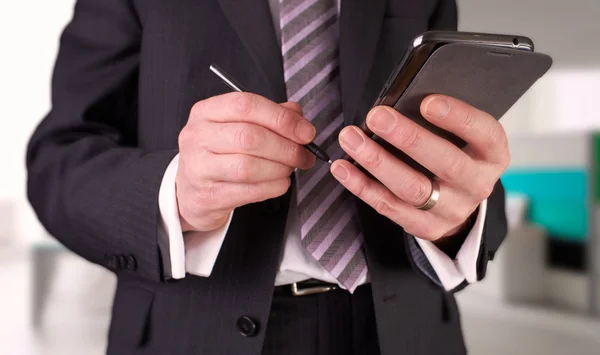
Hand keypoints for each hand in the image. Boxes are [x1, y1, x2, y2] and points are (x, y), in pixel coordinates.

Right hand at [176, 93, 316, 231]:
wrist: (190, 191)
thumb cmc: (219, 154)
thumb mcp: (238, 126)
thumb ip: (270, 117)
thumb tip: (299, 119)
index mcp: (206, 112)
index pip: (246, 105)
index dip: (281, 118)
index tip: (305, 132)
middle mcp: (197, 136)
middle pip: (249, 137)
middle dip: (286, 147)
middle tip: (304, 155)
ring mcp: (198, 168)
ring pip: (248, 166)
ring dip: (280, 168)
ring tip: (290, 169)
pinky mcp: (207, 196)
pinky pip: (248, 191)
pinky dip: (272, 187)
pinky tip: (280, 183)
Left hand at [331, 95, 509, 240]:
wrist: (458, 200)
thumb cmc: (454, 151)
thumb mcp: (461, 135)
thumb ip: (442, 119)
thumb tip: (401, 100)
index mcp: (492, 155)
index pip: (484, 134)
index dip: (457, 117)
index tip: (427, 101)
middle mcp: (477, 185)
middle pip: (445, 163)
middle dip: (408, 138)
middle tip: (376, 116)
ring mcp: (452, 210)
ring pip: (413, 189)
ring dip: (377, 162)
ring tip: (351, 138)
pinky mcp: (426, 227)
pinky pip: (390, 207)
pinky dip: (362, 186)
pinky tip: (343, 168)